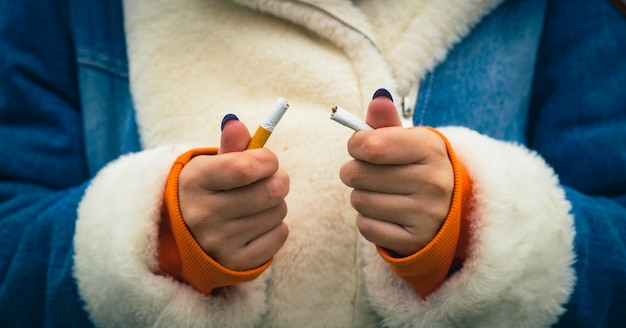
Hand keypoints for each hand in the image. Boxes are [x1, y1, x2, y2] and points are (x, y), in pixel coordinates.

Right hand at [177, 116, 288, 270]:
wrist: (191, 235)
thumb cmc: (211, 189)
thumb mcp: (213, 164)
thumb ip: (230, 145)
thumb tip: (236, 123)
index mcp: (195, 182)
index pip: (245, 167)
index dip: (267, 160)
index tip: (267, 160)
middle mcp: (203, 214)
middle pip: (271, 190)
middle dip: (278, 180)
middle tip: (270, 180)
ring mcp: (219, 242)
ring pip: (279, 211)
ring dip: (276, 204)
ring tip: (258, 204)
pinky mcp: (236, 262)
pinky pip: (280, 235)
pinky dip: (276, 227)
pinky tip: (258, 225)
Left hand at [339, 94, 453, 256]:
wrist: (448, 208)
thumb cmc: (416, 166)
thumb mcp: (407, 140)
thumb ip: (387, 121)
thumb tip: (378, 99)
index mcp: (430, 149)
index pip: (371, 146)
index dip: (355, 145)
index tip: (360, 147)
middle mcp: (433, 182)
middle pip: (357, 174)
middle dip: (354, 172)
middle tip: (368, 172)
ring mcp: (427, 214)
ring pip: (359, 201)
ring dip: (361, 196)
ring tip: (380, 193)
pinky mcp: (415, 240)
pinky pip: (365, 227)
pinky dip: (368, 220)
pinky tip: (386, 214)